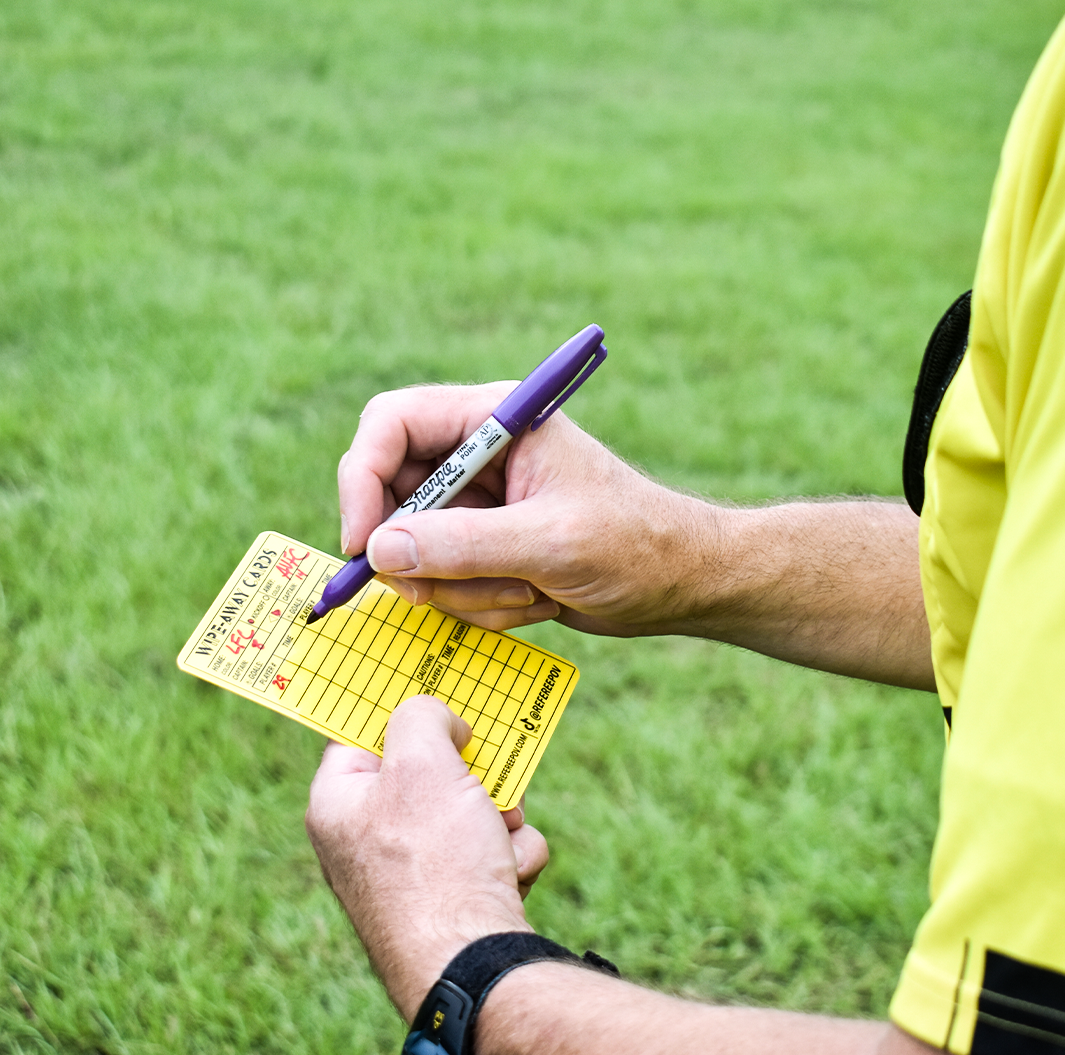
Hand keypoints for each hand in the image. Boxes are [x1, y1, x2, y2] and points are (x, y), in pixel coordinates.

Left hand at [305, 695, 548, 1019]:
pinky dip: (508, 856)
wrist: (474, 966)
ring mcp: (411, 877)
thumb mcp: (423, 762)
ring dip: (500, 815)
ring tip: (500, 836)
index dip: (399, 712)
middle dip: (470, 773)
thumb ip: (422, 716)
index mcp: (338, 806)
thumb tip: (439, 721)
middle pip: (426, 773)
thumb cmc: (435, 863)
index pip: (359, 735)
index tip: (435, 693)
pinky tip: (507, 876)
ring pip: (469, 810)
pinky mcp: (453, 903)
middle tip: (484, 775)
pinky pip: (488, 853)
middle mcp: (366, 842)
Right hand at [337, 384, 717, 634]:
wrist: (679, 584)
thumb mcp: (550, 543)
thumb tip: (379, 551)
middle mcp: (478, 455)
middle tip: (436, 591)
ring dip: (462, 587)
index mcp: (497, 420)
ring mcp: (479, 504)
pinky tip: (535, 600)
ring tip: (529, 590)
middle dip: (417, 553)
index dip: (363, 478)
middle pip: (391, 493)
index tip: (363, 543)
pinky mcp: (484, 546)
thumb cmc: (634, 545)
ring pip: (414, 548)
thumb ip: (463, 545)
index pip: (393, 423)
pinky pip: (442, 580)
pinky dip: (479, 602)